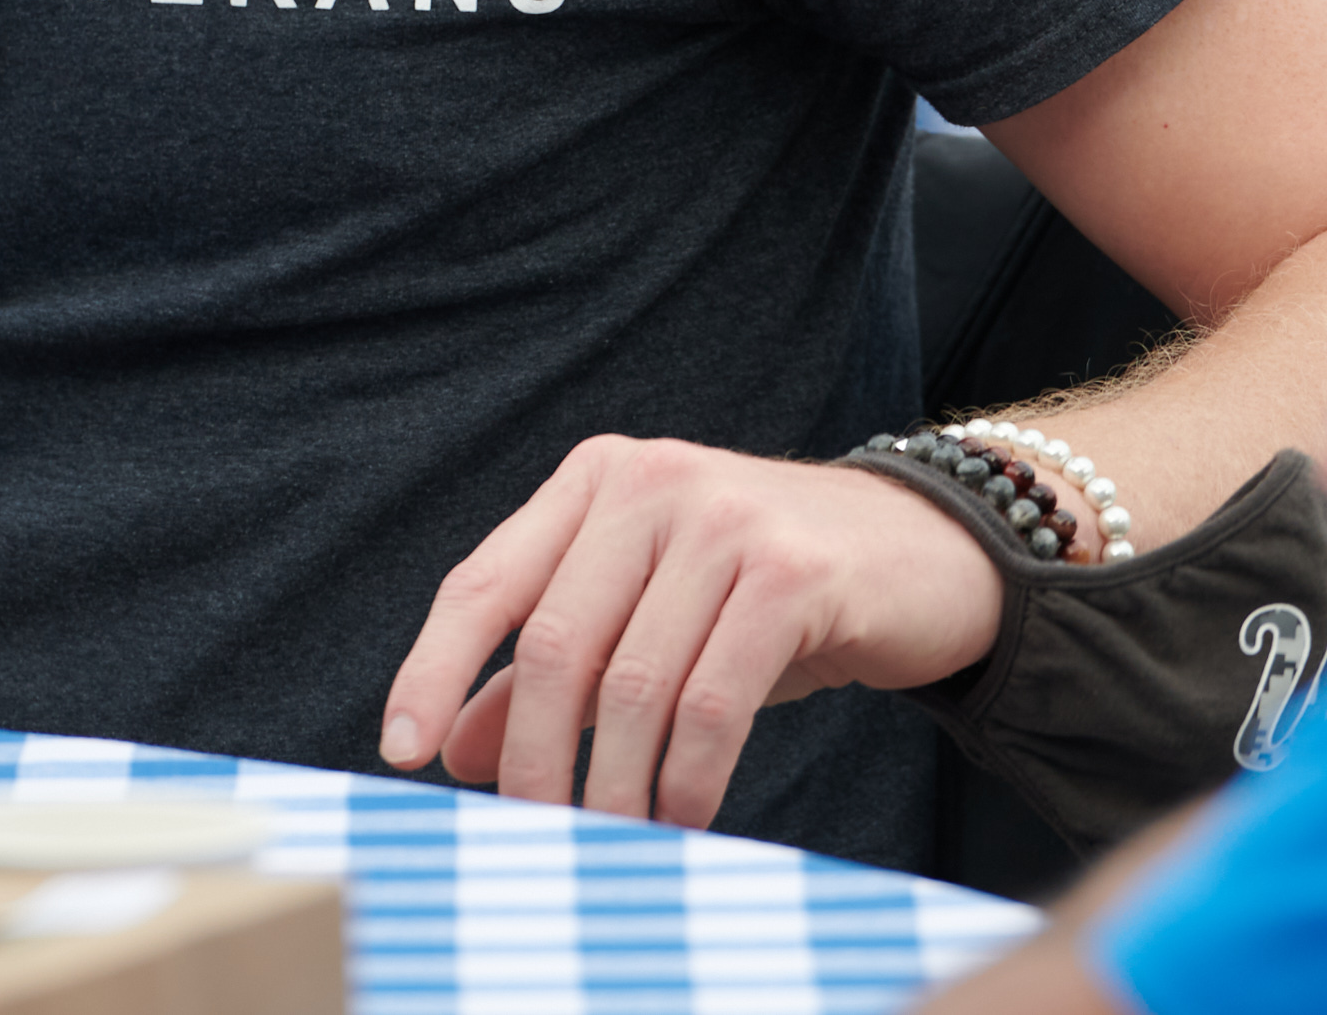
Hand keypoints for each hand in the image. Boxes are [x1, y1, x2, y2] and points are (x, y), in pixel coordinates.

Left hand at [381, 438, 1004, 829]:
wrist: (923, 553)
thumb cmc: (765, 595)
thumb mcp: (649, 621)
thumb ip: (549, 675)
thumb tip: (455, 753)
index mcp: (594, 482)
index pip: (484, 582)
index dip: (433, 670)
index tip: (402, 755)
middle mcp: (648, 483)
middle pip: (553, 645)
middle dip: (536, 760)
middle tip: (538, 837)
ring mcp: (722, 518)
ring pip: (632, 683)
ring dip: (616, 786)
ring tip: (616, 843)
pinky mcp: (791, 572)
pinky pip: (714, 699)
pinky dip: (688, 778)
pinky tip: (685, 821)